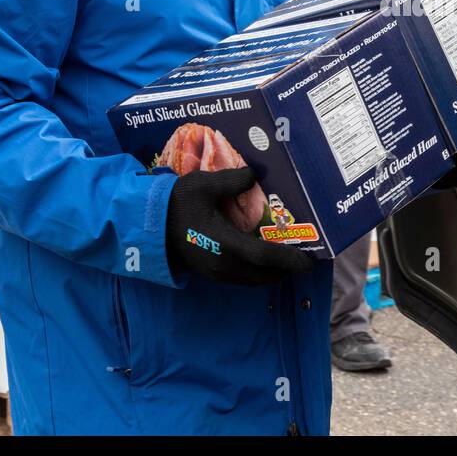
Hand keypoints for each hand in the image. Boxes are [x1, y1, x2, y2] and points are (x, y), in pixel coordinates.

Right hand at [165, 169, 312, 284]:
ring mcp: (216, 273)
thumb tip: (255, 176)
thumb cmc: (176, 204)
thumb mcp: (204, 185)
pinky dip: (257, 272)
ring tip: (286, 259)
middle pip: (263, 274)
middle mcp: (223, 265)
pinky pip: (241, 278)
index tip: (309, 261)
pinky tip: (262, 258)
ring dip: (271, 273)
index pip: (265, 257)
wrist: (147, 225)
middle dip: (285, 269)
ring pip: (252, 279)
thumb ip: (233, 181)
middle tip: (303, 258)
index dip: (289, 260)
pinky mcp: (210, 274)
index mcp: (225, 245)